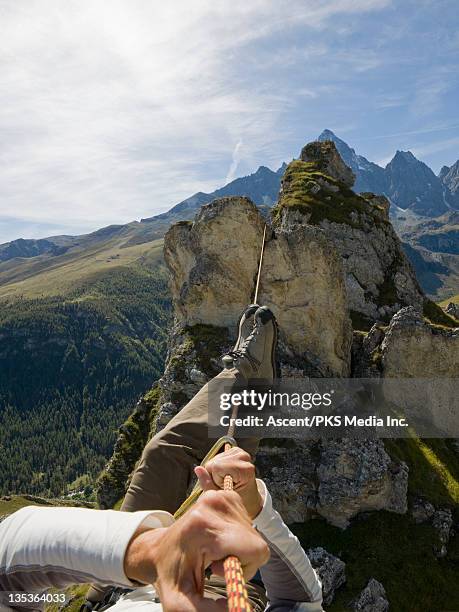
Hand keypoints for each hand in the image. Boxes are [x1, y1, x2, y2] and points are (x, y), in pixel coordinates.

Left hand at [124, 489, 268, 610]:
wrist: (159, 549)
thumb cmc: (170, 575)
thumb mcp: (181, 603)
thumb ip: (207, 611)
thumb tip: (233, 607)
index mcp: (203, 528)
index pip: (254, 548)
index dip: (245, 567)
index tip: (218, 570)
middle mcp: (213, 505)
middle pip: (255, 541)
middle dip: (241, 559)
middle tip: (215, 564)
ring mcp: (219, 496)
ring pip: (252, 532)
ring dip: (238, 547)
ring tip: (214, 551)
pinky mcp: (224, 495)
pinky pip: (246, 521)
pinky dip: (237, 535)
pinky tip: (218, 539)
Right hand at [194, 447, 263, 518]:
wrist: (250, 496)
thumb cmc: (239, 498)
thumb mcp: (222, 495)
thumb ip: (208, 483)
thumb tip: (197, 469)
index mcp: (245, 468)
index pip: (216, 467)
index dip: (215, 479)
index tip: (225, 486)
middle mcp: (244, 457)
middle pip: (214, 462)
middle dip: (214, 474)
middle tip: (225, 484)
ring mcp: (240, 452)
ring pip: (214, 459)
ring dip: (216, 471)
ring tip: (227, 479)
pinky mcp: (235, 450)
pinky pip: (217, 457)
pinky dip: (219, 466)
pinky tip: (226, 473)